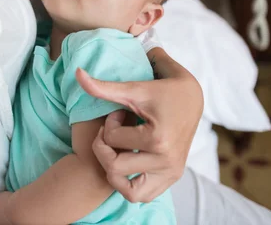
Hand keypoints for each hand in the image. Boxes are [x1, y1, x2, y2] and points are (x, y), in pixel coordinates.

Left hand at [75, 48, 202, 202]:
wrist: (194, 99)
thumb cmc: (163, 89)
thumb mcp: (134, 88)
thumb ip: (103, 86)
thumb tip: (76, 73)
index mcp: (158, 139)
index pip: (111, 140)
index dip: (109, 122)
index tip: (119, 112)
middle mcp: (166, 161)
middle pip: (114, 167)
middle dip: (107, 145)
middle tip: (117, 130)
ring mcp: (171, 173)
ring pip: (127, 190)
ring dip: (114, 170)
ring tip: (118, 150)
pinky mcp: (172, 178)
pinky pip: (142, 196)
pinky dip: (128, 183)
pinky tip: (127, 160)